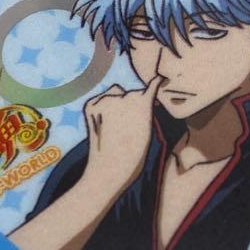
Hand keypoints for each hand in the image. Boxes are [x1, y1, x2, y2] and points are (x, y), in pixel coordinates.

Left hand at [81, 75, 164, 197]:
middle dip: (133, 102)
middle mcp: (123, 96)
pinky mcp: (90, 104)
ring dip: (117, 102)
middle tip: (130, 125)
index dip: (155, 85)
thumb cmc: (133, 154)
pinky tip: (104, 124)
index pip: (153, 85)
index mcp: (143, 102)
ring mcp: (104, 99)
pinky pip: (100, 99)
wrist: (108, 169)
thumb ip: (144, 108)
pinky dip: (102, 107)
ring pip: (115, 93)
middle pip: (132, 92)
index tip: (159, 80)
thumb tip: (135, 94)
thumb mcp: (148, 128)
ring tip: (115, 125)